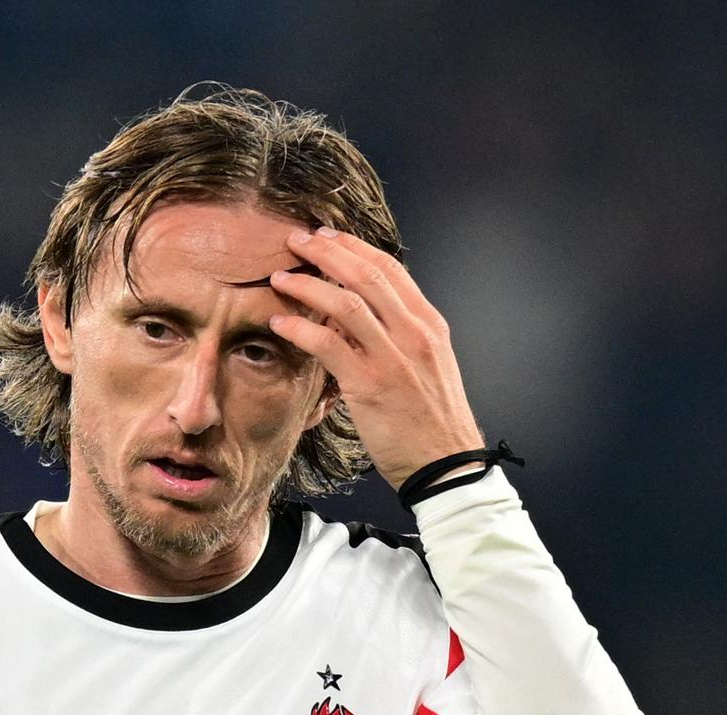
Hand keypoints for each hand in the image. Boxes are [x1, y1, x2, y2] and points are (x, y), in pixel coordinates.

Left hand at [268, 227, 482, 487]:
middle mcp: (414, 334)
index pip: (390, 269)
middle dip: (327, 251)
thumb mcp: (427, 367)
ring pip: (346, 303)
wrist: (446, 467)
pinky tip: (279, 322)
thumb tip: (358, 317)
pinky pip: (328, 344)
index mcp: (429, 325)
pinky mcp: (371, 386)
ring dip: (308, 284)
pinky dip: (300, 328)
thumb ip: (399, 337)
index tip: (328, 236)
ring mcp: (394, 358)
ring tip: (280, 278)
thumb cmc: (432, 422)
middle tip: (296, 240)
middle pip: (366, 275)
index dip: (354, 248)